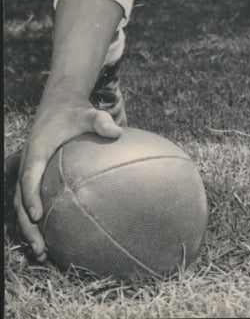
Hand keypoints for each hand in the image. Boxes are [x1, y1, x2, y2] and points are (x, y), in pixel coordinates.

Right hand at [9, 96, 121, 260]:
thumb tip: (117, 132)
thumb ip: (101, 121)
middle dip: (27, 224)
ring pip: (21, 206)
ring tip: (41, 253)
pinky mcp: (34, 180)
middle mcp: (28, 164)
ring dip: (28, 230)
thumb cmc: (76, 114)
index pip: (30, 174)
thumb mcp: (89, 114)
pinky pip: (30, 203)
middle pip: (20, 198)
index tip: (38, 215)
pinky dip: (35, 223)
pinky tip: (51, 242)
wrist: (58, 108)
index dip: (30, 195)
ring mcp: (28, 173)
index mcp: (37, 149)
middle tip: (40, 247)